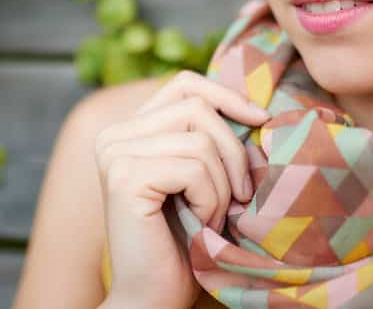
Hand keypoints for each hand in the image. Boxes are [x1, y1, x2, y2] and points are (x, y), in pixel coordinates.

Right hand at [94, 70, 269, 308]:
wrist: (153, 297)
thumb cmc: (183, 241)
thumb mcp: (198, 176)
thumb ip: (206, 136)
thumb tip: (255, 105)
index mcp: (128, 129)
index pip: (184, 84)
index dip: (226, 95)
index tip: (259, 120)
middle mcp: (113, 135)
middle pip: (198, 107)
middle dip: (232, 152)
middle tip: (235, 197)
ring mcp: (115, 154)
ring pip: (200, 140)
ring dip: (221, 185)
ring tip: (210, 216)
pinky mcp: (125, 177)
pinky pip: (195, 169)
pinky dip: (211, 200)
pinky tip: (200, 224)